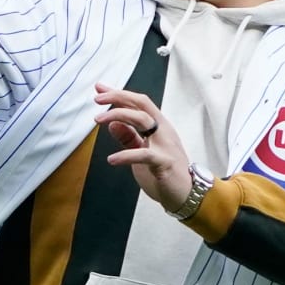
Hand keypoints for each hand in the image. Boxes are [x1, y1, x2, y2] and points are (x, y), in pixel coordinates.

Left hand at [93, 83, 191, 211]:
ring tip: (99, 120)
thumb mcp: (142, 152)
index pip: (139, 103)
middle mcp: (163, 131)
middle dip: (119, 97)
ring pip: (143, 120)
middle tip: (97, 98)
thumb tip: (112, 123)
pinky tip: (112, 159)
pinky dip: (126, 155)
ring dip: (118, 115)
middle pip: (141, 104)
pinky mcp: (165, 162)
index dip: (119, 94)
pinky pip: (144, 154)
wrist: (187, 195)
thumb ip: (129, 138)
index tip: (100, 88)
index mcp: (159, 127)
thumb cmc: (166, 173)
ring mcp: (165, 145)